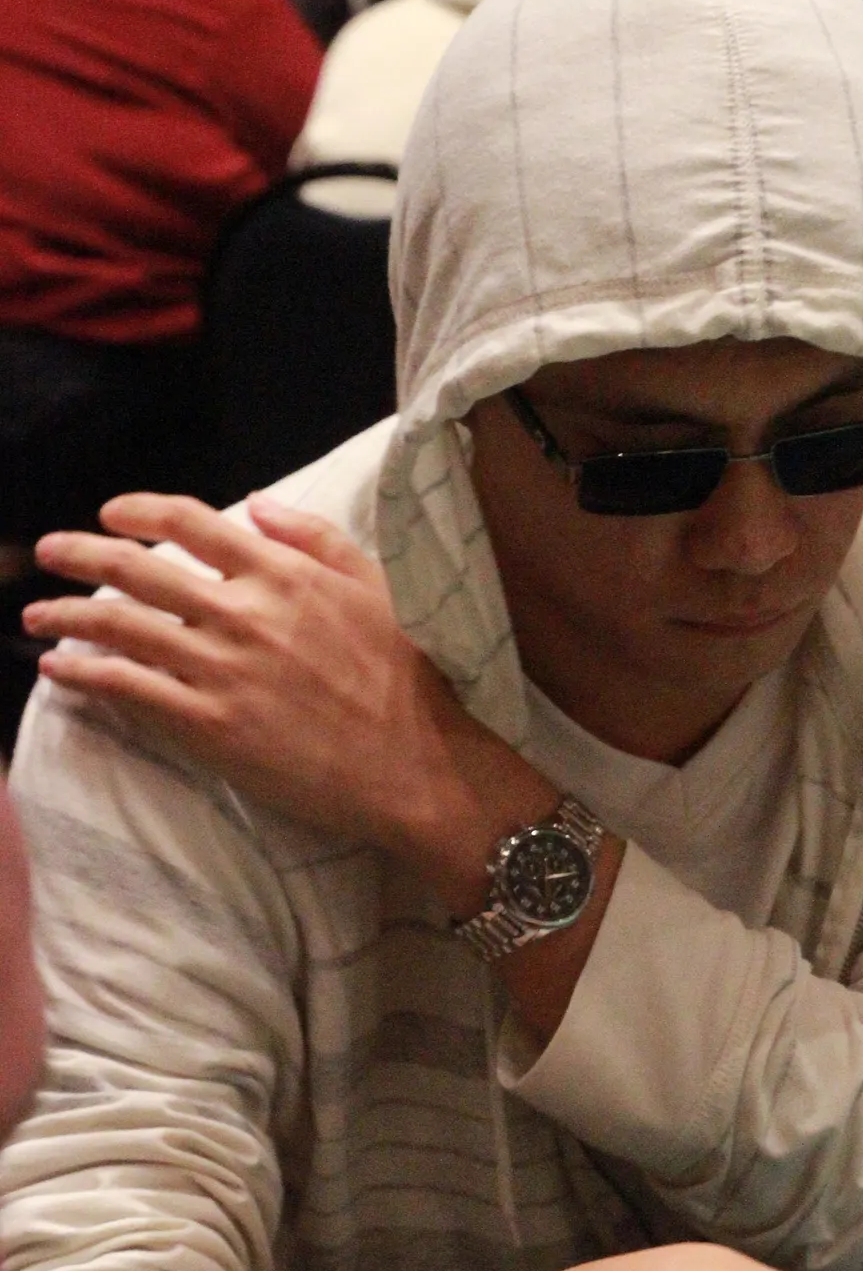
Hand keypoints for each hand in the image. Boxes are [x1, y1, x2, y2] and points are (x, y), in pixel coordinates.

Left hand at [24, 494, 510, 872]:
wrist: (416, 766)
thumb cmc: (407, 681)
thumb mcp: (376, 588)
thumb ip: (315, 539)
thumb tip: (254, 504)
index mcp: (282, 574)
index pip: (189, 522)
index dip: (137, 512)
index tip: (111, 516)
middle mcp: (243, 613)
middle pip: (136, 568)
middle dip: (78, 555)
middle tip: (48, 554)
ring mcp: (220, 670)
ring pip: (120, 627)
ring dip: (65, 615)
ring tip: (35, 615)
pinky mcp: (208, 725)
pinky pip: (128, 690)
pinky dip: (83, 674)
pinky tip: (58, 671)